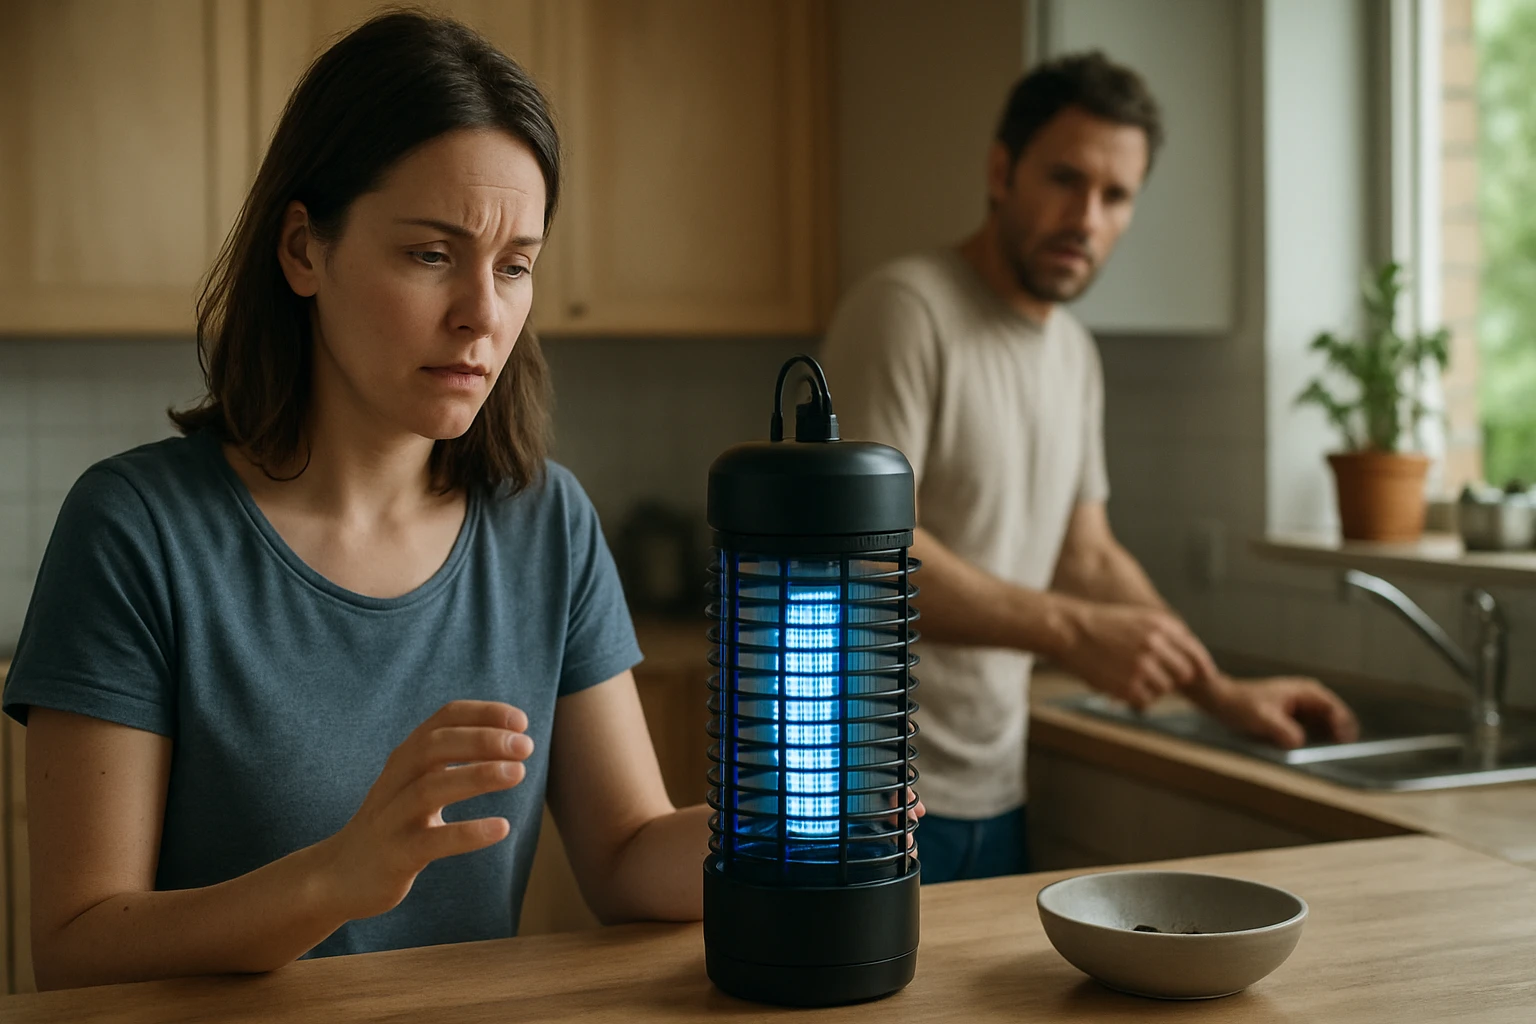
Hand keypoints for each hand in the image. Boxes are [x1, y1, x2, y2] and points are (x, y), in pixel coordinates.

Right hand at [319, 701, 534, 920]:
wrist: (340, 876)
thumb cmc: (394, 823)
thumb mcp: (416, 782)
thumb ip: (450, 759)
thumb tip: (510, 738)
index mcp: (406, 757)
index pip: (443, 719)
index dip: (483, 714)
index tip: (521, 721)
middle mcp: (396, 780)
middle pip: (435, 746)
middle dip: (482, 740)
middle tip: (526, 746)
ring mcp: (391, 818)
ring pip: (430, 788)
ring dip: (476, 776)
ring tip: (518, 773)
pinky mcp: (395, 855)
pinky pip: (431, 841)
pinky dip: (467, 832)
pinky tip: (502, 827)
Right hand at [1060, 601, 1217, 709]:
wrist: (1071, 631)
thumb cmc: (1103, 625)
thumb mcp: (1139, 618)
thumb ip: (1167, 633)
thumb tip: (1190, 652)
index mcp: (1161, 626)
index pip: (1195, 652)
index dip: (1204, 668)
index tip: (1206, 677)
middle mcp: (1155, 645)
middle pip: (1184, 674)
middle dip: (1175, 677)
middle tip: (1157, 675)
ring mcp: (1142, 667)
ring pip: (1165, 688)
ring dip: (1154, 687)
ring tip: (1132, 676)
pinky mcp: (1128, 685)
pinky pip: (1147, 699)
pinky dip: (1138, 696)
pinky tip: (1123, 683)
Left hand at [1202, 676, 1359, 748]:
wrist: (1222, 701)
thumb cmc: (1241, 705)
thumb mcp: (1262, 718)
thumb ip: (1282, 730)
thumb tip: (1299, 743)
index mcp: (1307, 691)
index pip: (1335, 710)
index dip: (1341, 728)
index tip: (1341, 746)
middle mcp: (1310, 698)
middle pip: (1336, 720)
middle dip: (1338, 737)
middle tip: (1337, 758)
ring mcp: (1303, 708)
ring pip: (1326, 728)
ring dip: (1327, 742)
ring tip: (1326, 758)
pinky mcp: (1296, 719)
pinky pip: (1314, 732)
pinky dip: (1316, 742)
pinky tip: (1312, 755)